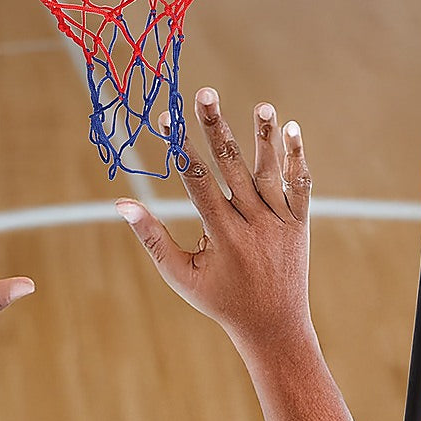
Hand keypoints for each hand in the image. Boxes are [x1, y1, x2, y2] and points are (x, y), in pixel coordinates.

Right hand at [117, 88, 312, 354]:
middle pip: (231, 165)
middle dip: (215, 126)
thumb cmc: (219, 300)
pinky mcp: (300, 223)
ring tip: (261, 104)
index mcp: (222, 234)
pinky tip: (293, 127)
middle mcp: (253, 223)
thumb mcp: (179, 274)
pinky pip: (300, 186)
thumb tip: (120, 204)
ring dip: (264, 137)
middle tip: (205, 91)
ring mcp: (280, 222)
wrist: (275, 329)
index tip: (164, 116)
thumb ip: (152, 236)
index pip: (196, 180)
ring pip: (270, 171)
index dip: (179, 145)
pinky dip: (296, 158)